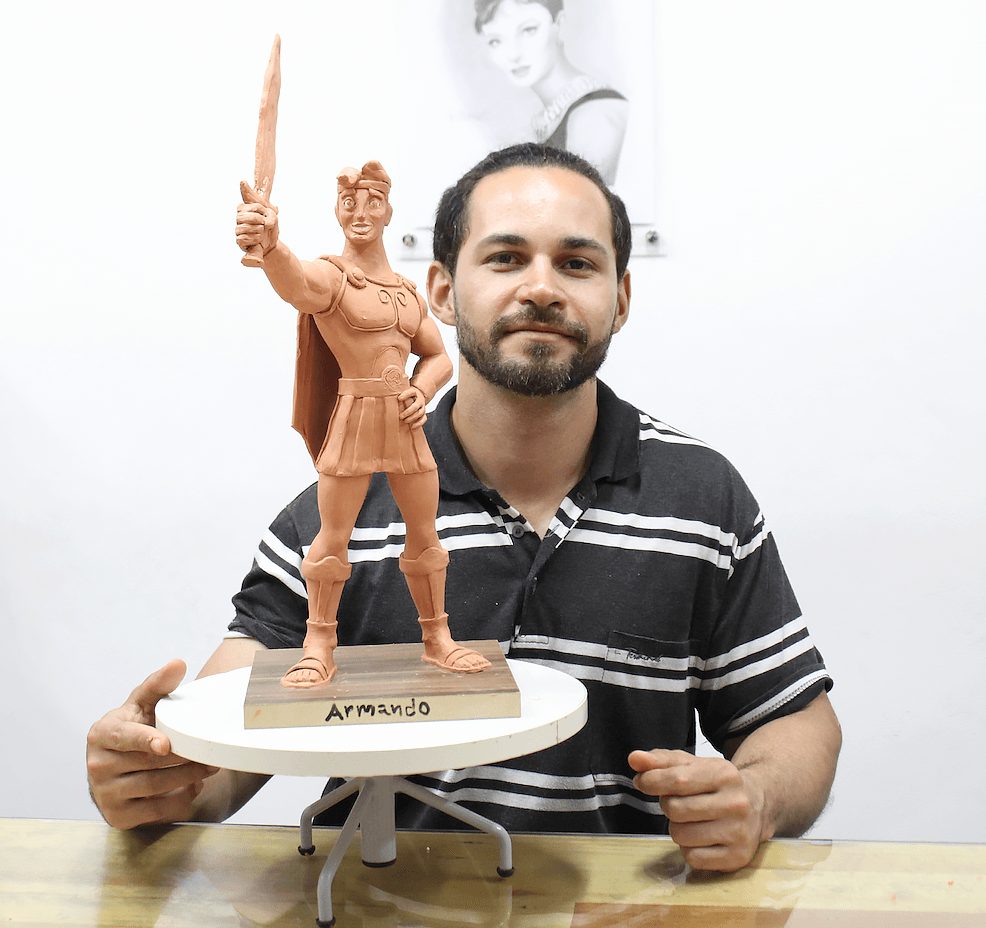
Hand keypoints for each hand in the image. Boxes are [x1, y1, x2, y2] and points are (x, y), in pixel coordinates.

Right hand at [86, 659, 218, 829]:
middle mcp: (97, 765)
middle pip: (148, 764)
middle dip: (183, 759)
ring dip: (187, 779)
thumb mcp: (143, 703)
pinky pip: (154, 812)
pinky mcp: (117, 816)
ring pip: (153, 787)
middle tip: (211, 755)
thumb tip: (178, 664)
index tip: (165, 744)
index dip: (145, 740)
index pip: (124, 737)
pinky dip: (178, 801)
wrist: (120, 765)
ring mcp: (105, 793)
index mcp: (102, 733)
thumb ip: (159, 684)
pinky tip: (193, 788)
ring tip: (209, 769)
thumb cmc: (136, 727)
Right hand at [235, 202, 277, 254]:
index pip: (244, 207)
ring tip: (262, 230)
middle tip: (263, 222)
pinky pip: (241, 239)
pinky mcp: (240, 241)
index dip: (258, 209)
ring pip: (239, 228)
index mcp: (244, 211)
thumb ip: (269, 216)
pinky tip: (260, 238)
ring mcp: (239, 231)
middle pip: (240, 216)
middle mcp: (239, 221)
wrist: (271, 242)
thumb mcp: (273, 218)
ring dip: (253, 228)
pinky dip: (253, 238)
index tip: (266, 215)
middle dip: (254, 218)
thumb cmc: (269, 228)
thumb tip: (262, 225)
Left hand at [398, 386, 427, 428]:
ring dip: (412, 418)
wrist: (418, 395)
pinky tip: (412, 427)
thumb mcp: (403, 391)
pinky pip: (424, 419)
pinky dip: (418, 424)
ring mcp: (422, 407)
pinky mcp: (423, 413)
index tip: (399, 398)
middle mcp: (419, 400)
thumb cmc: (407, 395)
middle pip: (415, 406)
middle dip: (408, 412)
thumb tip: (384, 395)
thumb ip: (397, 393)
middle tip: (400, 416)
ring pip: (420, 413)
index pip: (411, 392)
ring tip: (405, 421)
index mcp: (414, 393)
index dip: (405, 395)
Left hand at [628, 749, 769, 870]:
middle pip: (675, 809)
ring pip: (680, 835)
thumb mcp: (691, 765)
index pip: (678, 780)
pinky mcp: (737, 857)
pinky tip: (701, 837)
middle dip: (667, 805)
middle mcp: (736, 803)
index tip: (642, 782)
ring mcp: (739, 832)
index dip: (652, 781)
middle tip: (678, 802)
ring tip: (691, 820)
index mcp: (724, 774)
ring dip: (677, 828)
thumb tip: (635, 759)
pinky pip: (692, 858)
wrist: (757, 804)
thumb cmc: (715, 783)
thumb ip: (660, 760)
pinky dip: (688, 848)